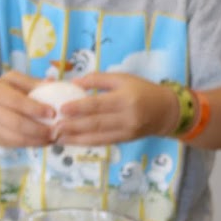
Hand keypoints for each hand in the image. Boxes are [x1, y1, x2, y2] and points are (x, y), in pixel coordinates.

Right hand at [0, 71, 55, 147]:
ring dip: (37, 140)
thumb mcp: (11, 81)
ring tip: (53, 138)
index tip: (52, 112)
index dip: (35, 108)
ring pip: (16, 138)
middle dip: (38, 129)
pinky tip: (44, 142)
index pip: (17, 102)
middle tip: (56, 130)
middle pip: (17, 123)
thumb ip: (30, 82)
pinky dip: (31, 145)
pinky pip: (15, 145)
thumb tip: (52, 83)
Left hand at [53, 71, 176, 145]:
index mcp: (125, 98)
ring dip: (76, 138)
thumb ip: (98, 79)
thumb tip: (74, 83)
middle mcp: (126, 117)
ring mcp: (126, 131)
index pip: (98, 104)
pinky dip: (87, 142)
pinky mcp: (125, 140)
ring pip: (98, 136)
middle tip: (54, 127)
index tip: (61, 109)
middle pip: (96, 123)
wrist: (166, 110)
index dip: (79, 108)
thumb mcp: (123, 78)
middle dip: (73, 126)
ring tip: (58, 137)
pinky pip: (103, 142)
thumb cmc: (142, 90)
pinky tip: (73, 141)